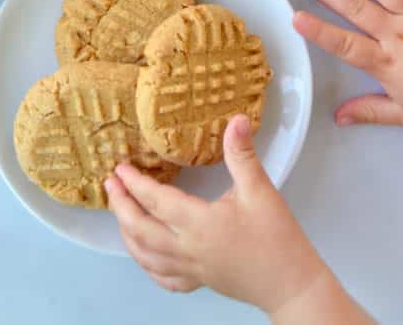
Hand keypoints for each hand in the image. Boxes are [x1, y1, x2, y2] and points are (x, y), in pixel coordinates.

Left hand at [105, 116, 370, 322]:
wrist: (292, 284)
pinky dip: (145, 263)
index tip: (120, 167)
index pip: (156, 202)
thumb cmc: (277, 237)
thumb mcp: (260, 190)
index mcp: (199, 224)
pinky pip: (162, 277)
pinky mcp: (199, 282)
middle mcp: (188, 249)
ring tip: (119, 211)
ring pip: (146, 256)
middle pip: (140, 230)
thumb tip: (236, 119)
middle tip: (111, 184)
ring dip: (127, 233)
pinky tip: (144, 252)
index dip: (135, 183)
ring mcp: (191, 270)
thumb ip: (242, 154)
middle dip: (120, 206)